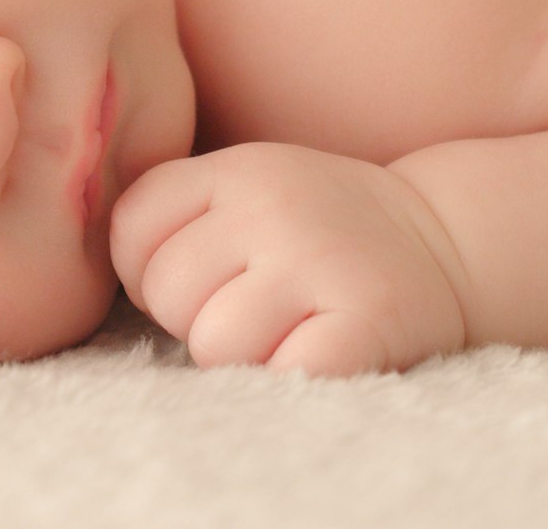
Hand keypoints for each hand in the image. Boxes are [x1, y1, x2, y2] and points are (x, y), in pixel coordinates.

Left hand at [110, 143, 466, 375]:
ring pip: (215, 343)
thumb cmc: (319, 230)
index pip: (131, 229)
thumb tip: (103, 273)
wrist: (444, 239)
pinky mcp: (365, 320)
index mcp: (235, 168)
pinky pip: (283, 374)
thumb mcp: (248, 186)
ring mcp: (321, 260)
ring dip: (244, 356)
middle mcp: (274, 204)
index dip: (150, 272)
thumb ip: (178, 212)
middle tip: (254, 307)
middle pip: (170, 293)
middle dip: (198, 317)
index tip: (202, 278)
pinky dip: (291, 378)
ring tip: (287, 328)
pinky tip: (318, 351)